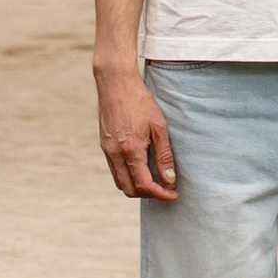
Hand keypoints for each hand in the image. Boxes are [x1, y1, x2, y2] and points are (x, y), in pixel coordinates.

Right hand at [96, 63, 177, 201]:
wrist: (116, 83)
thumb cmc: (140, 102)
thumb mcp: (159, 126)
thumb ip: (163, 155)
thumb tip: (170, 179)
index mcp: (130, 150)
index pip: (144, 185)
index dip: (160, 194)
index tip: (173, 194)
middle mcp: (115, 154)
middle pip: (130, 190)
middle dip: (148, 194)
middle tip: (165, 188)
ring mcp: (107, 150)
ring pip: (120, 182)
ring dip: (137, 187)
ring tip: (155, 180)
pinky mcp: (104, 145)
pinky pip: (115, 170)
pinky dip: (128, 176)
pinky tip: (142, 168)